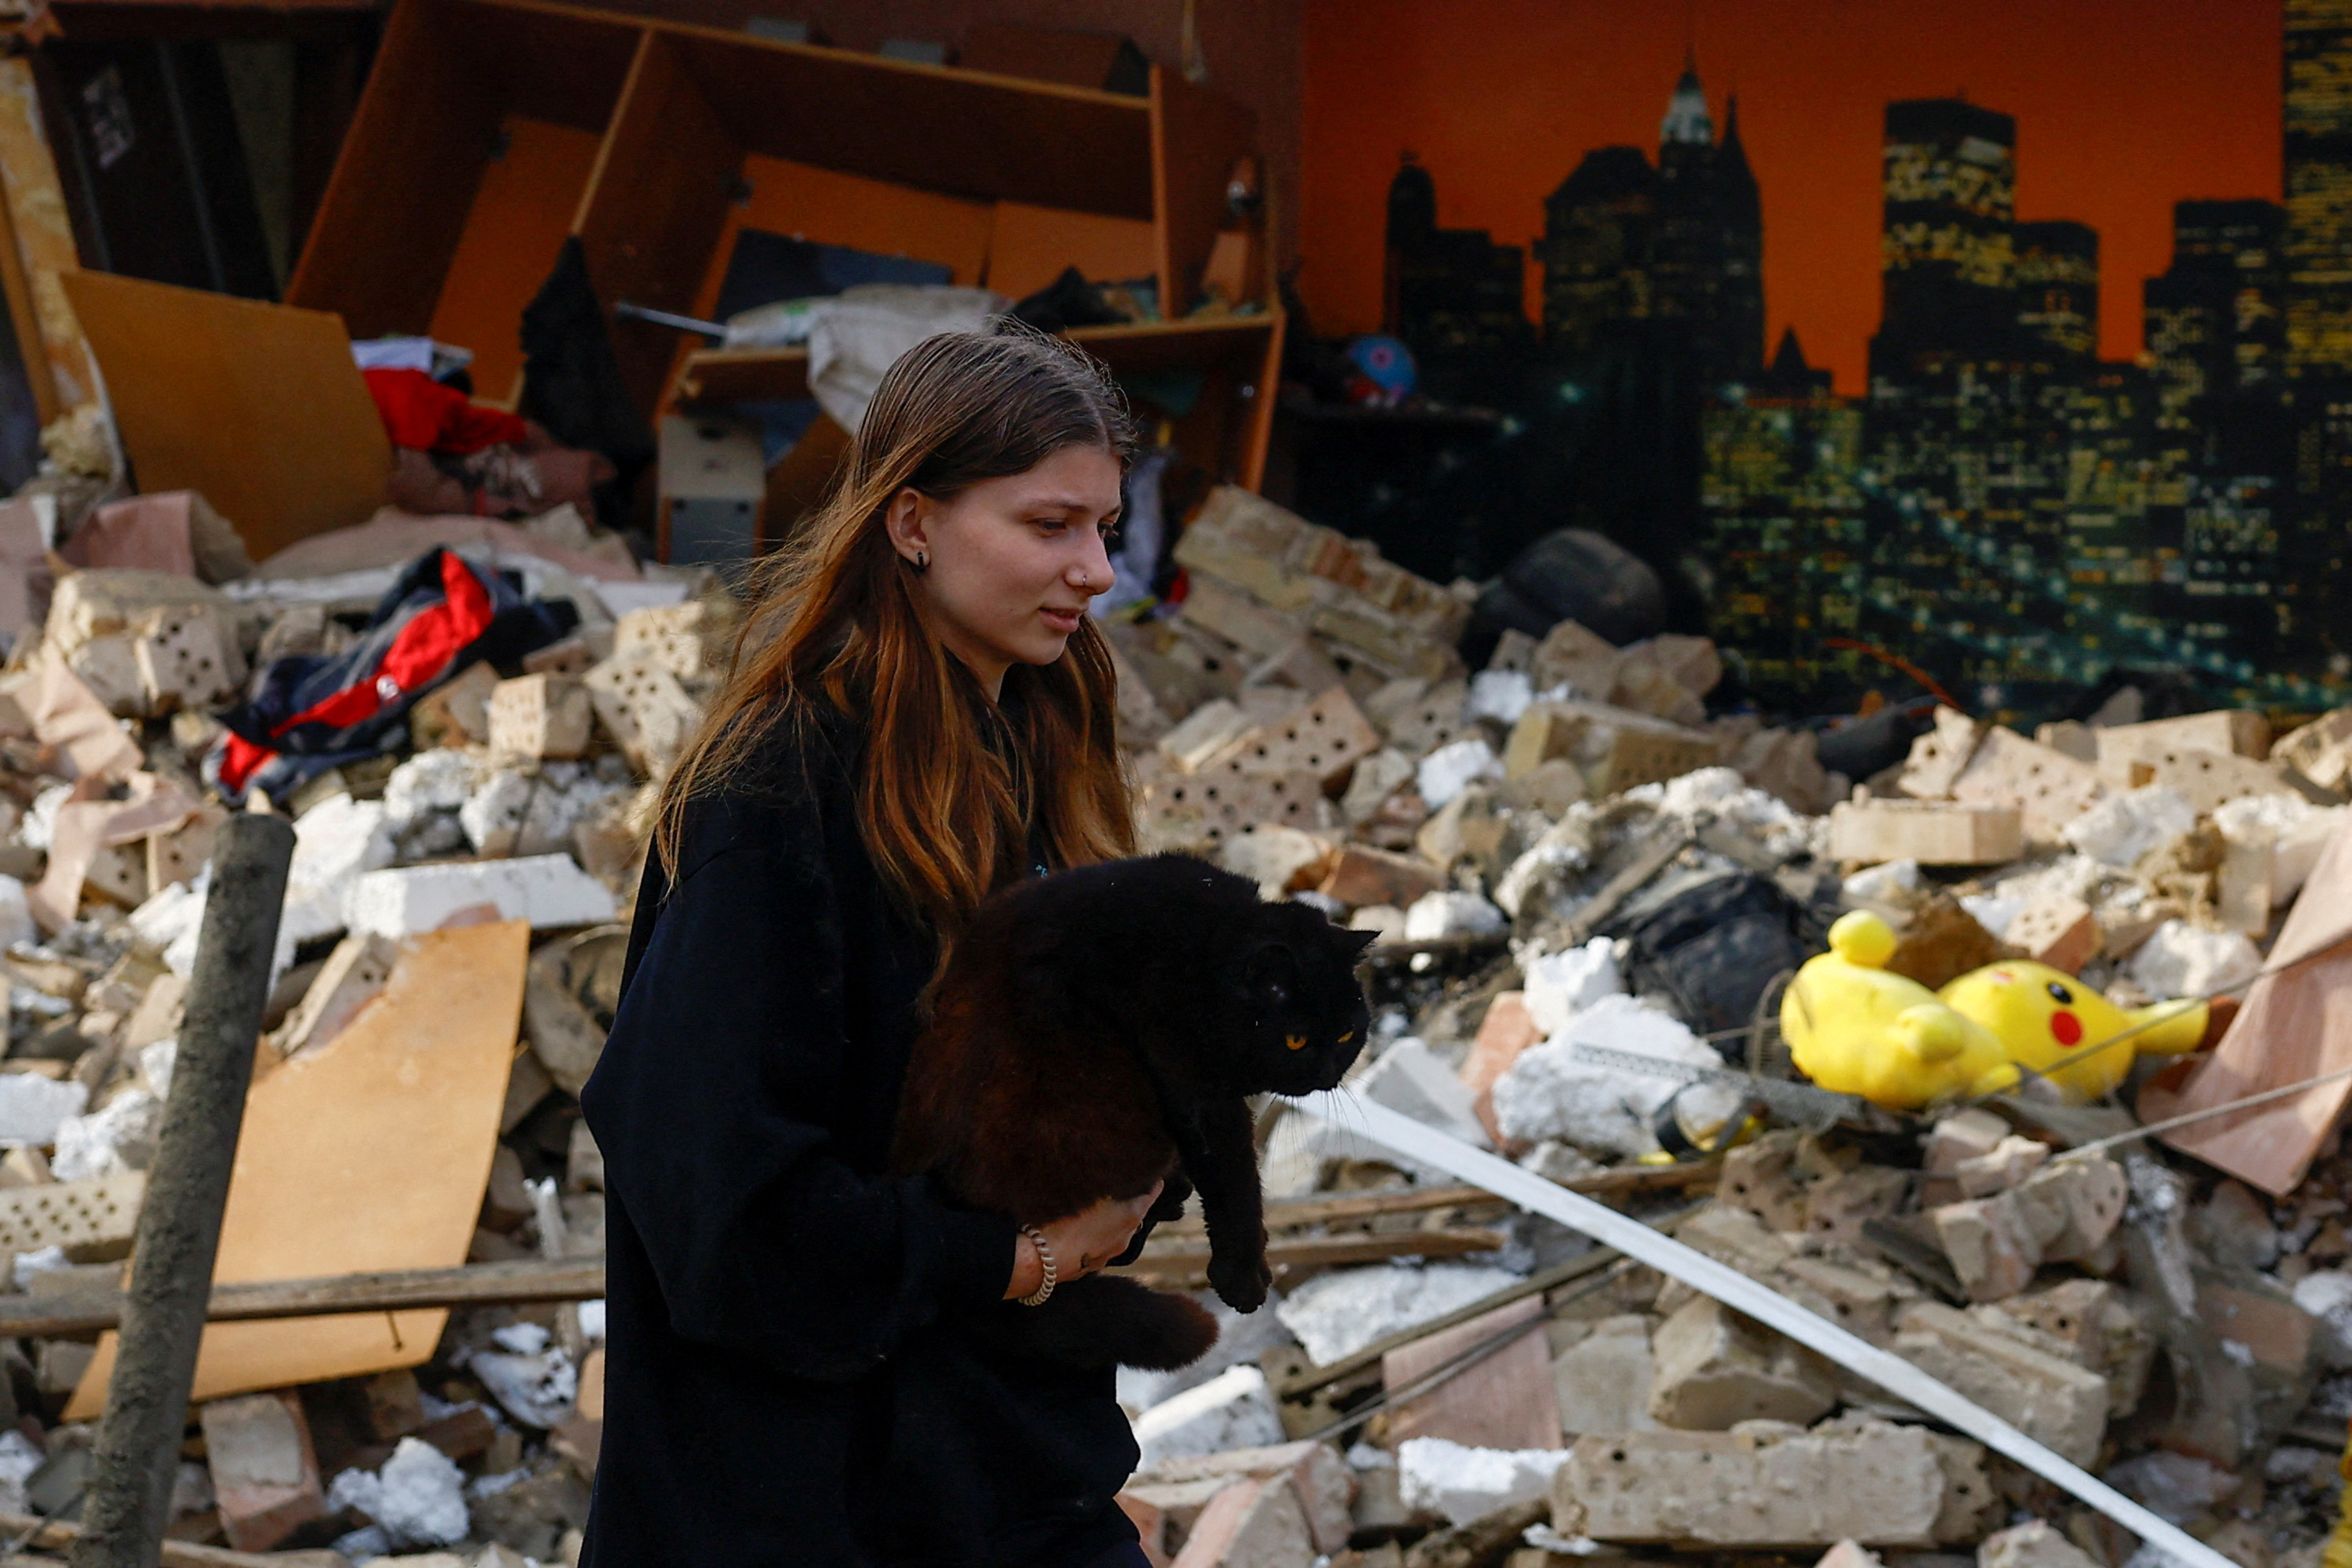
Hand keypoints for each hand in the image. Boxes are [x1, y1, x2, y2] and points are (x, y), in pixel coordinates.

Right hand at [1004, 1180, 1163, 1299]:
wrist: (1037, 1262)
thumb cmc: (1060, 1218)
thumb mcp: (1082, 1188)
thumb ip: (1100, 1178)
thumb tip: (1107, 1167)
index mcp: (1131, 1215)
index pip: (1153, 1191)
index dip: (1150, 1179)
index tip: (1145, 1170)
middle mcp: (1125, 1237)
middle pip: (1135, 1212)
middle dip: (1127, 1199)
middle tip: (1112, 1184)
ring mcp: (1109, 1255)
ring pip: (1116, 1231)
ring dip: (1109, 1219)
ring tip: (1090, 1206)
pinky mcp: (1091, 1267)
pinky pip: (1099, 1246)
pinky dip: (1094, 1236)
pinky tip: (1075, 1229)